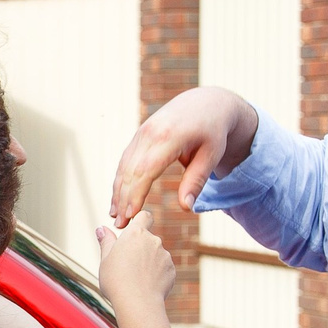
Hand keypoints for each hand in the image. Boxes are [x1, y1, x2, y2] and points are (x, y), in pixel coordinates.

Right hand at [96, 211, 174, 307]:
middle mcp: (153, 240)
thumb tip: (101, 229)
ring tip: (135, 278)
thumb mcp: (105, 259)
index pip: (144, 216)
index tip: (132, 232)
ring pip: (156, 254)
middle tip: (127, 264)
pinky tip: (145, 285)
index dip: (140, 221)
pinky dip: (156, 274)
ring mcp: (165, 255)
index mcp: (136, 233)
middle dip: (140, 247)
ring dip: (148, 261)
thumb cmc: (116, 281)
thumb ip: (106, 242)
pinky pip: (163, 268)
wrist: (137, 303)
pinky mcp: (171, 270)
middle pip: (148, 238)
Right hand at [110, 86, 257, 223]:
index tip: (131, 215)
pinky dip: (120, 180)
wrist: (206, 102)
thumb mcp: (211, 155)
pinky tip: (117, 197)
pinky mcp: (139, 135)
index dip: (136, 193)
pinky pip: (126, 160)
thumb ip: (197, 181)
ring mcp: (142, 132)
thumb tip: (186, 208)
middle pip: (130, 170)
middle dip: (123, 199)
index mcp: (169, 137)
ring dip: (117, 191)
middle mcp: (150, 133)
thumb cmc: (212, 131)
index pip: (146, 169)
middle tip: (120, 225)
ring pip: (123, 166)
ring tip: (115, 216)